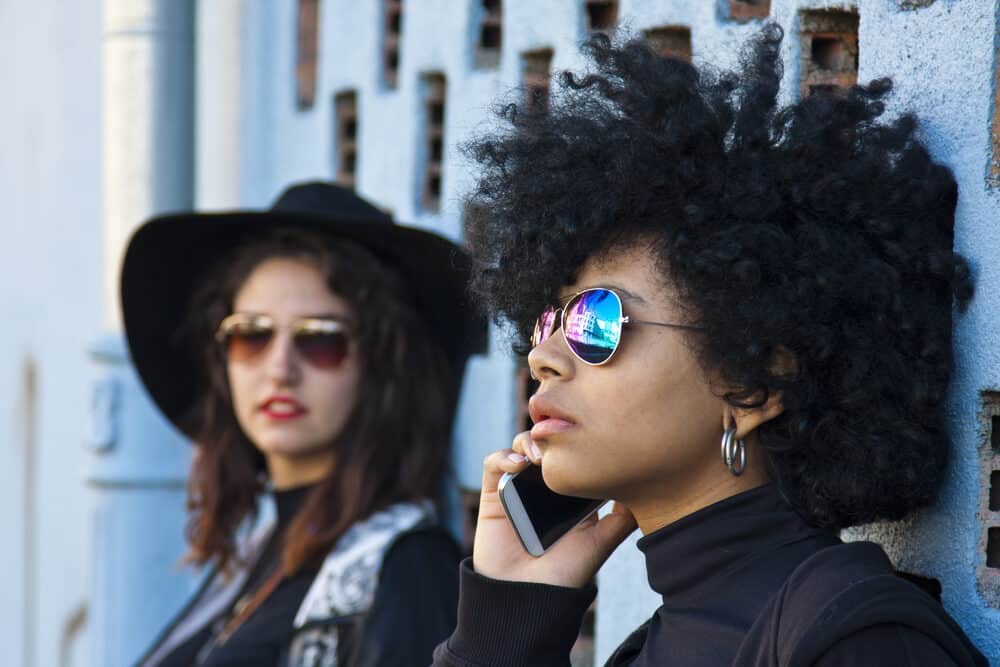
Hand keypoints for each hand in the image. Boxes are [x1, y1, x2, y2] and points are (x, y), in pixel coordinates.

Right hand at [471, 431, 636, 588]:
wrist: (528, 597)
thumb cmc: (565, 574)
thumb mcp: (601, 542)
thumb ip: (621, 518)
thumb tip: (647, 488)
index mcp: (570, 492)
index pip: (573, 454)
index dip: (579, 440)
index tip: (589, 436)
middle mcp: (544, 485)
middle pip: (548, 445)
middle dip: (554, 435)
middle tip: (562, 440)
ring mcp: (518, 486)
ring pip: (521, 447)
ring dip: (528, 442)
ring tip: (538, 456)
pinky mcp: (493, 494)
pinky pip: (494, 464)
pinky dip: (503, 456)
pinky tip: (517, 465)